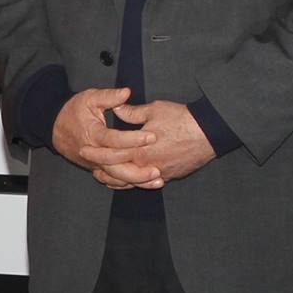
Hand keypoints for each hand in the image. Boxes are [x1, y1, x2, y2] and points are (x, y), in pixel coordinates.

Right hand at [52, 86, 158, 185]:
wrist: (55, 127)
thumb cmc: (74, 111)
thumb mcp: (89, 98)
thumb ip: (109, 96)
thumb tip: (126, 92)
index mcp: (93, 134)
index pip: (114, 140)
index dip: (133, 139)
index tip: (152, 137)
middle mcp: (93, 153)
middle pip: (115, 166)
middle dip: (137, 169)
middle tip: (157, 168)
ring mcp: (94, 164)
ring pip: (115, 177)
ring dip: (136, 181)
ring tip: (156, 180)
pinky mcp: (96, 169)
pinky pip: (112, 181)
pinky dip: (128, 184)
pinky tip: (144, 184)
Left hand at [99, 100, 213, 186]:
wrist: (208, 133)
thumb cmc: (181, 119)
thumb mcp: (154, 110)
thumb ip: (131, 113)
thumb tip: (116, 108)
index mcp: (139, 149)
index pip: (110, 154)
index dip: (95, 152)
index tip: (84, 150)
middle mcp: (146, 165)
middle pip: (118, 173)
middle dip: (103, 171)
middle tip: (92, 168)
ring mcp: (158, 173)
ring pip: (132, 182)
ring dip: (118, 180)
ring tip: (106, 178)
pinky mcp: (169, 176)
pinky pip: (147, 183)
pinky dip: (136, 182)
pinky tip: (131, 180)